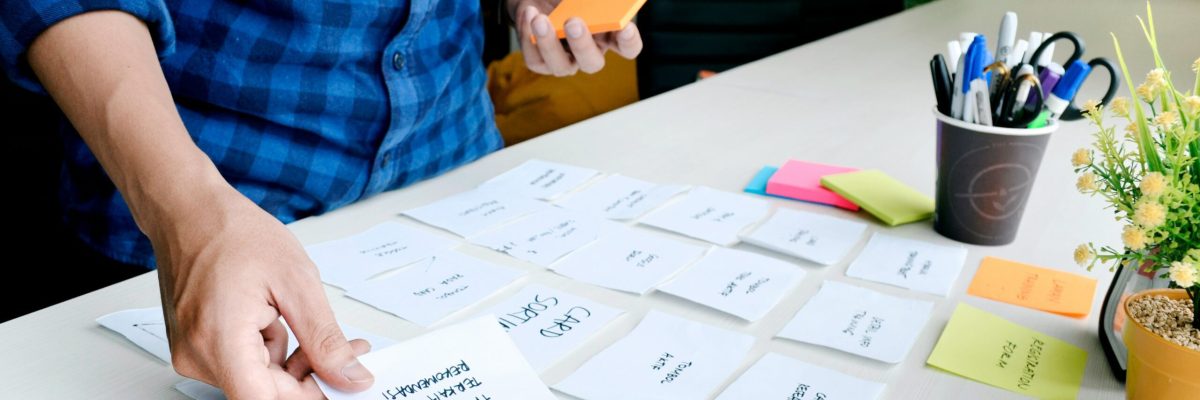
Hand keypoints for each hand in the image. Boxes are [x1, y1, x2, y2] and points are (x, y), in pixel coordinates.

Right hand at [154, 186, 373, 398]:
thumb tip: (350, 377)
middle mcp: (196, 356)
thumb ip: (324, 339)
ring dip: (291, 359)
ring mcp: (192, 353)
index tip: (341, 386)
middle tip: (349, 348)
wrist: (189, 210)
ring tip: (305, 317)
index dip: (308, 397)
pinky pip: (242, 364)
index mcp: (219, 340)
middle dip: (310, 373)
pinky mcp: (195, 347)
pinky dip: (269, 350)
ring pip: (257, 379)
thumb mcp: (297, 282)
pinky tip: (277, 319)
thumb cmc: (233, 233)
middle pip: (264, 391)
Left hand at [509, 0, 643, 75]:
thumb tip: (595, 2)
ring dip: (549, 43)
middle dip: (583, 45)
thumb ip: (592, 1)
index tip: (625, 27)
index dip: (629, 42)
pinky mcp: (540, 62)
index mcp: (607, 35)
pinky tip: (529, 13)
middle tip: (574, 23)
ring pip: (561, 66)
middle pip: (592, 63)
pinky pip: (535, 59)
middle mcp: (588, 53)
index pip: (628, 47)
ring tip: (540, 19)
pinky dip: (528, 36)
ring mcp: (564, 61)